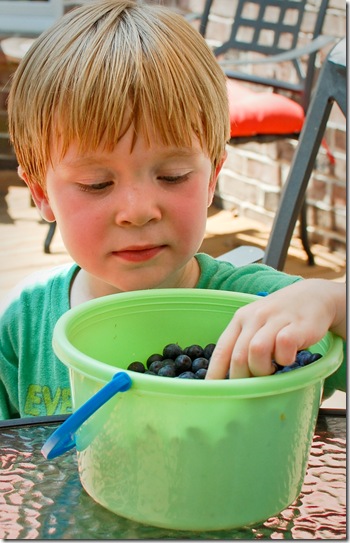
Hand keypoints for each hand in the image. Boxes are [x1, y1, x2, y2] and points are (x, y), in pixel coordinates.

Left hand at [206, 279, 345, 378]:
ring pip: (256, 350)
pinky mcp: (297, 324)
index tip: (212, 392)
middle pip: (237, 356)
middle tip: (253, 386)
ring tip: (272, 370)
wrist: (314, 296)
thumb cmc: (281, 319)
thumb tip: (231, 380)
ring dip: (262, 369)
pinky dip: (285, 359)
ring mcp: (275, 319)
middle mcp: (254, 317)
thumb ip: (244, 346)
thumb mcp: (257, 326)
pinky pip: (283, 345)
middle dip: (242, 379)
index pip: (221, 351)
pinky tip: (289, 358)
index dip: (214, 375)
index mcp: (240, 319)